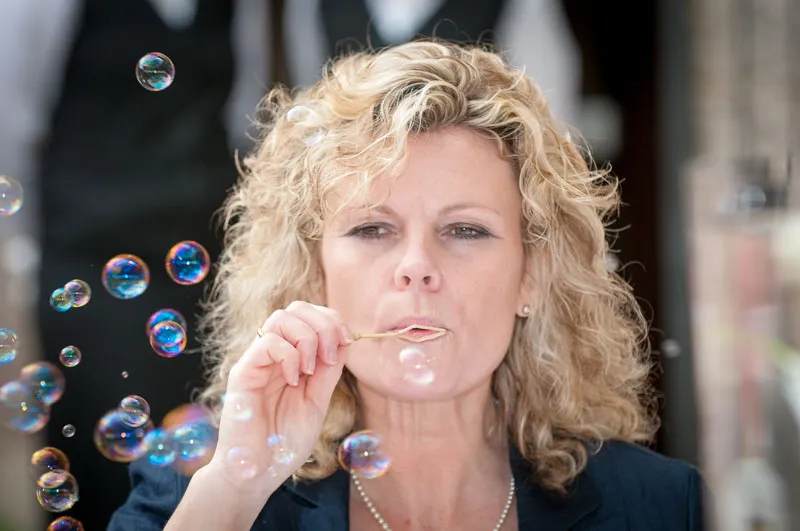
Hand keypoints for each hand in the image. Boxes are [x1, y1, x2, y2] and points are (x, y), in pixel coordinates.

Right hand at [207, 301, 352, 493]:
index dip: (332, 319)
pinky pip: (267, 342)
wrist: (259, 472)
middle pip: (296, 308)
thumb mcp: (318, 401)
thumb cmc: (284, 441)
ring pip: (280, 317)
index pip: (310, 315)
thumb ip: (329, 371)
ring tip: (310, 370)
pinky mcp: (243, 372)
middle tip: (329, 358)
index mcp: (291, 357)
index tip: (346, 341)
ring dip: (307, 338)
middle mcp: (273, 353)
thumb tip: (345, 339)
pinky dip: (289, 356)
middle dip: (323, 323)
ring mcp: (257, 361)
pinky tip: (294, 380)